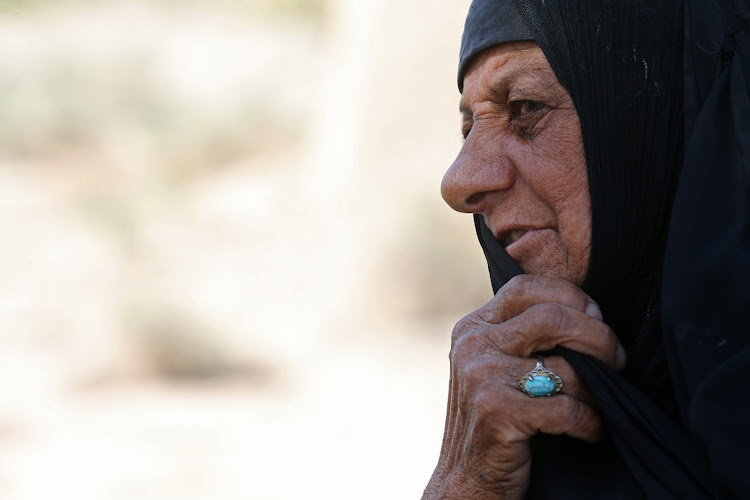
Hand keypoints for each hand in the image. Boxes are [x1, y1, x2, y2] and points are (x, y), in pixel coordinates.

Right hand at [422, 275, 625, 499]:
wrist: (466, 481)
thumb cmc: (496, 418)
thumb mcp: (496, 364)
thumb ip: (522, 333)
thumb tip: (587, 309)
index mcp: (473, 326)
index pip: (527, 287)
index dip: (572, 298)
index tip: (597, 320)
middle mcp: (472, 345)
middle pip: (553, 317)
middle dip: (598, 337)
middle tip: (616, 360)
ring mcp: (481, 377)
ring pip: (567, 367)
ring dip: (596, 390)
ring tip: (599, 404)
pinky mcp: (496, 412)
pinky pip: (567, 409)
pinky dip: (590, 423)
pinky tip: (590, 431)